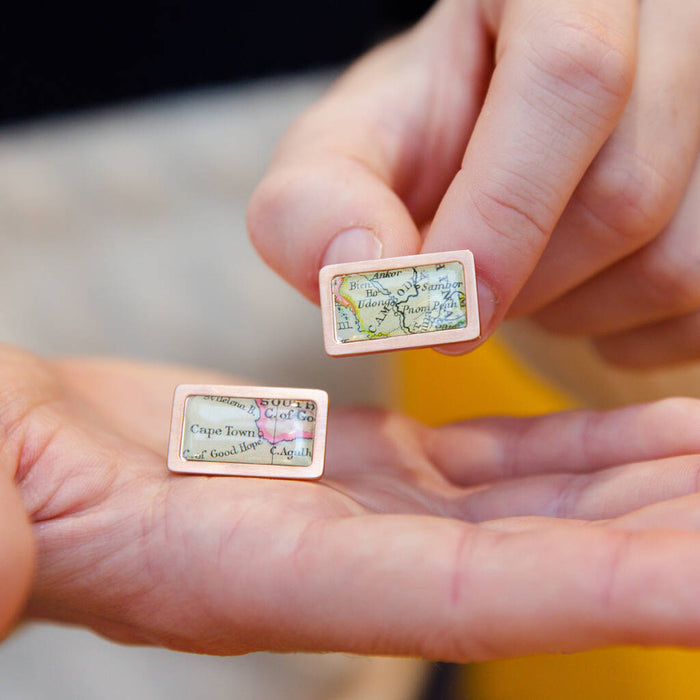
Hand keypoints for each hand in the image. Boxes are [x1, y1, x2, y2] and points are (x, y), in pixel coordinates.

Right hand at [6, 344, 699, 658]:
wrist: (22, 449)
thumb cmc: (2, 477)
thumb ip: (6, 542)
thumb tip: (0, 559)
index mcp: (261, 577)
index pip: (459, 593)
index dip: (592, 592)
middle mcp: (341, 554)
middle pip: (529, 555)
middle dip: (652, 539)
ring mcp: (360, 507)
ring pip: (527, 501)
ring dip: (633, 484)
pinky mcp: (356, 463)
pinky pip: (486, 459)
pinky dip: (568, 446)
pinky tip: (639, 432)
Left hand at [248, 0, 699, 366]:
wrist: (495, 139)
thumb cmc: (425, 139)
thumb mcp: (349, 150)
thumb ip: (317, 201)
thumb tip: (354, 273)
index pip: (571, 76)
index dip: (501, 215)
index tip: (442, 310)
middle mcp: (676, 23)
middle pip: (626, 191)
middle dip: (523, 280)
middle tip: (465, 285)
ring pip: (679, 260)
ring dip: (573, 311)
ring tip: (521, 277)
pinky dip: (622, 332)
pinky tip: (577, 292)